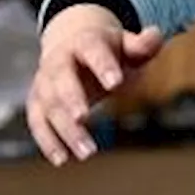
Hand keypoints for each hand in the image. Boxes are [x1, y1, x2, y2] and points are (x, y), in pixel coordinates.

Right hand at [27, 4, 163, 165]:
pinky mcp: (37, 102)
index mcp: (85, 42)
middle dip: (71, 98)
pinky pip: (38, 122)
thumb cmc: (109, 50)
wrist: (74, 46)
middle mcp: (59, 61)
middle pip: (61, 79)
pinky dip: (47, 141)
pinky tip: (62, 159)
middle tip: (83, 117)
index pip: (92, 50)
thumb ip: (143, 44)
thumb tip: (157, 34)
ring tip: (87, 152)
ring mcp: (45, 82)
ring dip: (65, 130)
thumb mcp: (127, 44)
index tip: (115, 83)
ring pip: (49, 106)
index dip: (103, 65)